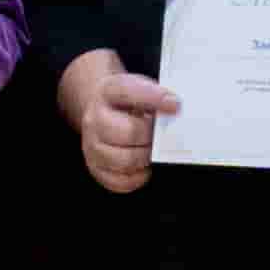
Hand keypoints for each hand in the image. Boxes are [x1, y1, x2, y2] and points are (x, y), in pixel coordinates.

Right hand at [57, 46, 172, 194]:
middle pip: (128, 132)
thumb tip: (177, 110)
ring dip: (146, 158)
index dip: (154, 98)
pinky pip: (121, 181)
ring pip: (124, 160)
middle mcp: (94, 119)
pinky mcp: (96, 168)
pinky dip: (138, 177)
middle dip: (152, 136)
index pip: (129, 92)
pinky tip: (144, 165)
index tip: (176, 104)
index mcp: (107, 92)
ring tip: (154, 150)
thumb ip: (157, 97)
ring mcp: (92, 146)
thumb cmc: (126, 103)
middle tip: (162, 136)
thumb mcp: (139, 88)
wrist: (100, 112)